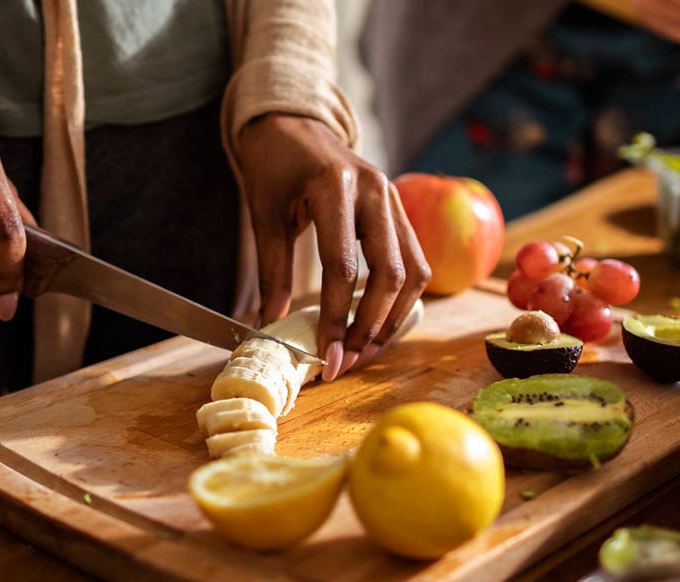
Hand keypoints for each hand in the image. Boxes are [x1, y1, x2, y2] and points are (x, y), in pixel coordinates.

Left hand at [234, 113, 429, 381]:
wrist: (294, 122)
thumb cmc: (276, 166)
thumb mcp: (265, 216)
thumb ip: (272, 273)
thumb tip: (270, 327)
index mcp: (336, 187)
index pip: (344, 268)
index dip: (336, 319)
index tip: (327, 357)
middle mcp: (376, 191)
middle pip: (390, 275)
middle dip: (370, 326)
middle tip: (347, 360)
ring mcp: (395, 199)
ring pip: (413, 272)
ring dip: (392, 318)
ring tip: (365, 349)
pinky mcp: (401, 210)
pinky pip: (415, 262)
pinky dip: (401, 299)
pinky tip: (378, 322)